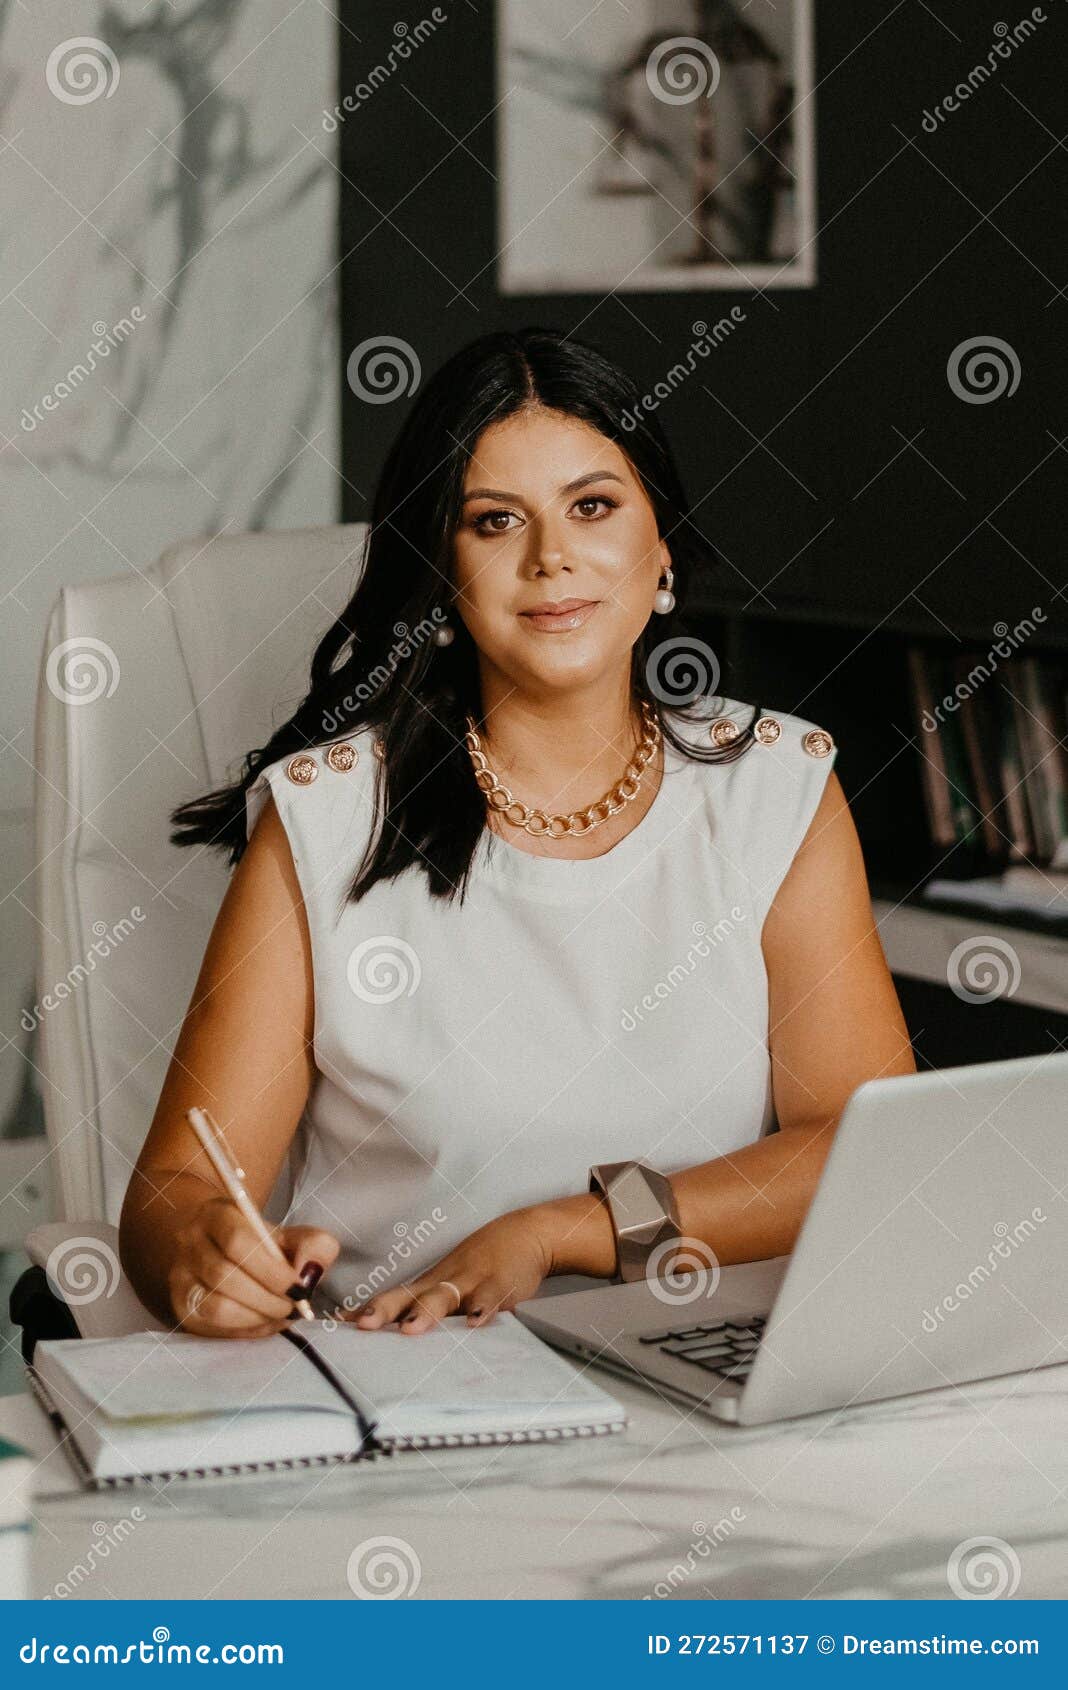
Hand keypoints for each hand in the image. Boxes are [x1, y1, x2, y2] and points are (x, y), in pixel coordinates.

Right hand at [167, 1195, 339, 1338]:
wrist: (219, 1248)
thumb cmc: (259, 1244)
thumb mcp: (289, 1234)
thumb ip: (313, 1245)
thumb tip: (310, 1273)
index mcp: (217, 1214)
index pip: (238, 1242)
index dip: (272, 1271)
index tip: (298, 1287)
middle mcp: (189, 1243)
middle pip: (225, 1276)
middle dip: (268, 1299)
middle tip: (293, 1306)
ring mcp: (180, 1277)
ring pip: (215, 1306)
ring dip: (257, 1317)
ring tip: (281, 1314)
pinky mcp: (181, 1307)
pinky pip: (213, 1327)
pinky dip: (245, 1330)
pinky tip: (264, 1322)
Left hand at [339, 1208, 555, 1334]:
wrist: (522, 1235)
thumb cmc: (477, 1266)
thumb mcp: (445, 1283)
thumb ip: (418, 1307)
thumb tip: (378, 1328)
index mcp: (427, 1285)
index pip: (388, 1299)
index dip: (363, 1312)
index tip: (335, 1326)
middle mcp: (442, 1282)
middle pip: (407, 1296)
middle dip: (383, 1311)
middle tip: (362, 1326)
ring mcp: (469, 1281)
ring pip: (444, 1296)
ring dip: (426, 1312)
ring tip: (410, 1329)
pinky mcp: (498, 1283)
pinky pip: (489, 1296)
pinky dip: (483, 1308)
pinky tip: (476, 1322)